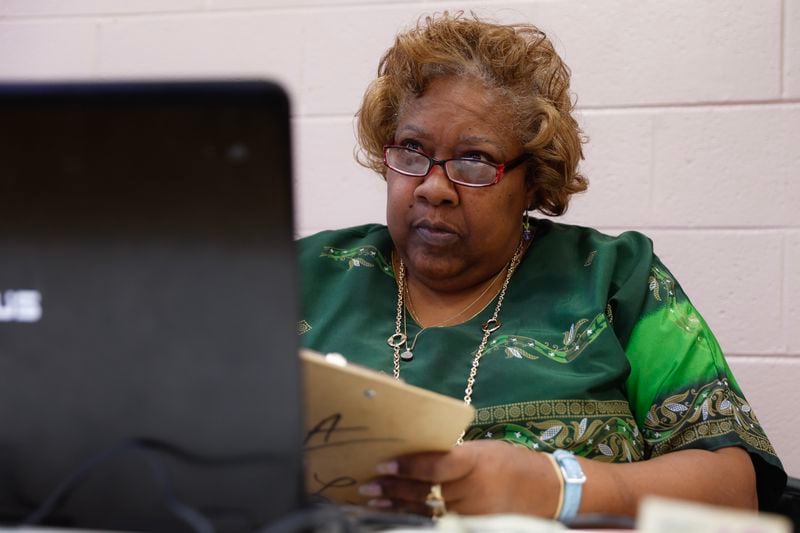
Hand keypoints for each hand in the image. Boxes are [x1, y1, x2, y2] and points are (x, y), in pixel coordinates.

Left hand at [359, 440, 561, 516]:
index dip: (408, 467)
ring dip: (398, 507)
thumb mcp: (482, 450)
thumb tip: (413, 457)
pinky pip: (439, 524)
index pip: (436, 466)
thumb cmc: (509, 462)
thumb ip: (452, 456)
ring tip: (373, 502)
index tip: (383, 464)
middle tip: (368, 486)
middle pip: (426, 492)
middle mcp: (474, 490)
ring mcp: (474, 514)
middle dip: (394, 490)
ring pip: (428, 511)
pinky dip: (415, 519)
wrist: (545, 490)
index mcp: (475, 462)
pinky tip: (396, 515)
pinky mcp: (475, 527)